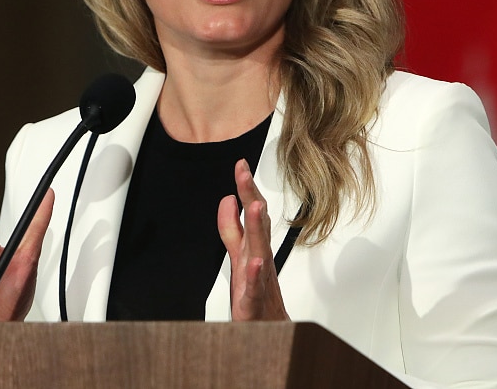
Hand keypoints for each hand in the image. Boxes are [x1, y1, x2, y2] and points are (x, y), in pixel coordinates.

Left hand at [217, 158, 288, 320]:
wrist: (269, 332)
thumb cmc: (257, 293)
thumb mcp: (239, 255)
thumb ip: (231, 228)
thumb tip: (227, 199)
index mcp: (251, 248)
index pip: (248, 213)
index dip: (244, 188)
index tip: (240, 164)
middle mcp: (257, 259)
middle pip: (256, 223)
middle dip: (250, 196)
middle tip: (244, 172)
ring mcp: (258, 280)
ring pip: (259, 250)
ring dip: (258, 227)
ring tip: (255, 206)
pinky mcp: (253, 303)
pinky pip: (256, 288)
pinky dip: (257, 274)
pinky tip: (256, 262)